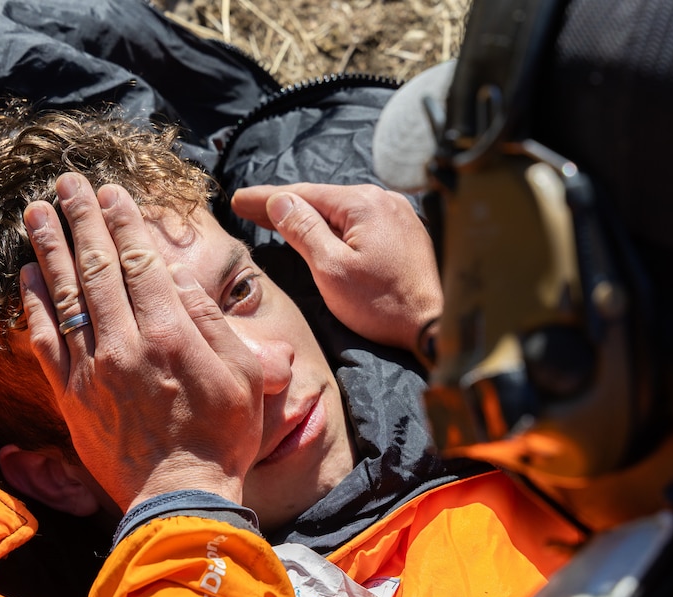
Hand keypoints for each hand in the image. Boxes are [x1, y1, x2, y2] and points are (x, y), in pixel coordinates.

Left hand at [20, 172, 263, 511]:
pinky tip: (27, 275)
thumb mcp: (243, 375)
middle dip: (80, 220)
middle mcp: (126, 344)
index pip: (140, 263)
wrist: (181, 497)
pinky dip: (34, 304)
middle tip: (66, 183)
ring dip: (49, 249)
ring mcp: (94, 369)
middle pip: (97, 268)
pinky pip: (45, 340)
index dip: (123, 223)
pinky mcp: (73, 395)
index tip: (110, 192)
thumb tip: (179, 279)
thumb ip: (212, 322)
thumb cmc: (223, 436)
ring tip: (36, 211)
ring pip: (65, 296)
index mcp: (171, 335)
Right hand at [231, 183, 441, 354]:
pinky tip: (321, 232)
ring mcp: (399, 215)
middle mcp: (384, 200)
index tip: (238, 200)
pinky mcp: (407, 234)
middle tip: (249, 207)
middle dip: (286, 205)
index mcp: (364, 203)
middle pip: (324, 200)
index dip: (267, 198)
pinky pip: (362, 223)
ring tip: (278, 218)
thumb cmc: (382, 304)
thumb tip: (280, 201)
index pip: (304, 194)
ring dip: (311, 216)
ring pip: (343, 212)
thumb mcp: (331, 269)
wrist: (433, 328)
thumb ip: (303, 231)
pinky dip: (337, 227)